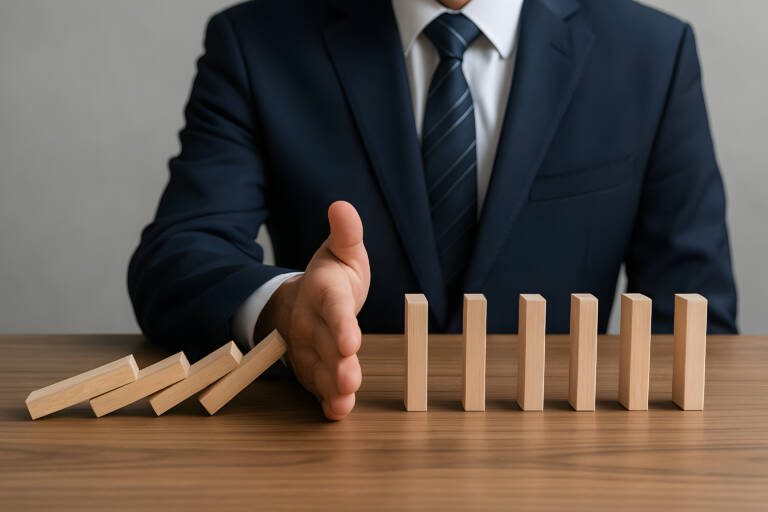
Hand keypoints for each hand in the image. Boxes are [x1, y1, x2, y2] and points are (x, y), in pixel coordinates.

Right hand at [255, 201, 369, 419]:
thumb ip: (346, 233)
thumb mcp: (341, 251)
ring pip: (317, 369)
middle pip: (324, 344)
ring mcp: (308, 347)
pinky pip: (316, 385)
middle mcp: (311, 322)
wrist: (302, 301)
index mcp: (323, 291)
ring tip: (344, 401)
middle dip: (336, 364)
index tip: (349, 341)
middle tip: (349, 380)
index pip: (332, 308)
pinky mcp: (311, 367)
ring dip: (330, 387)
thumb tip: (342, 205)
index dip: (340, 325)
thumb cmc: (331, 277)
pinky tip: (338, 411)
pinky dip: (325, 399)